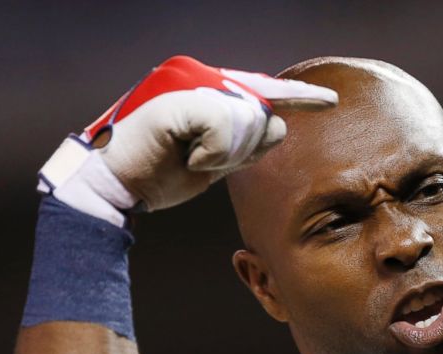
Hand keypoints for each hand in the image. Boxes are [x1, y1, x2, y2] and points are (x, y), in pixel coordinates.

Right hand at [38, 55, 336, 225]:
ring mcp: (190, 85)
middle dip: (244, 148)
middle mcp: (200, 77)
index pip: (261, 89)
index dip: (296, 94)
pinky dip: (213, 154)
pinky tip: (187, 158)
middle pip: (262, 111)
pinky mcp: (182, 99)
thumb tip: (279, 124)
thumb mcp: (214, 159)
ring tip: (190, 158)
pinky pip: (225, 129)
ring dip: (225, 155)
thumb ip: (246, 142)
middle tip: (202, 160)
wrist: (115, 186)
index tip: (327, 101)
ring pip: (247, 121)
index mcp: (207, 88)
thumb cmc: (160, 173)